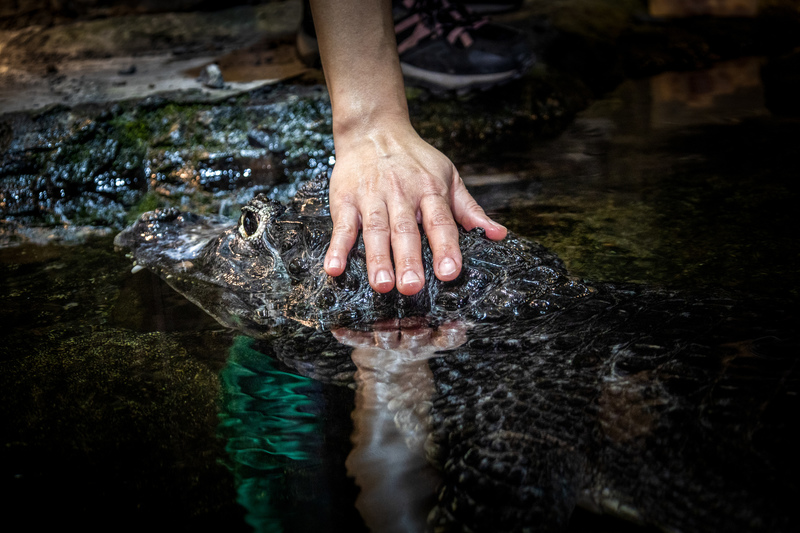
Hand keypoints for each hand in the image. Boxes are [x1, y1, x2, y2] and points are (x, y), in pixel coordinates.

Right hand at [323, 119, 506, 295]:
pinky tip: (334, 268)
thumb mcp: (448, 176)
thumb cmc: (415, 159)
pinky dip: (337, 248)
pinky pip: (342, 226)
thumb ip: (470, 209)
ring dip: (377, 259)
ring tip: (382, 285)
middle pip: (405, 230)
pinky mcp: (346, 200)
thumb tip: (498, 235)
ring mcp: (371, 197)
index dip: (445, 247)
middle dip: (409, 260)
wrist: (374, 129)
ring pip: (375, 231)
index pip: (440, 222)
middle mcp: (401, 194)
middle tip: (412, 287)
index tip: (449, 272)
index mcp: (429, 190)